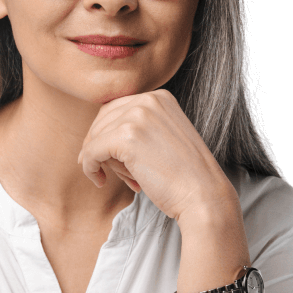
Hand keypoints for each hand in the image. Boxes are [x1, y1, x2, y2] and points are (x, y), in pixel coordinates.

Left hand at [77, 89, 234, 221]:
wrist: (203, 195)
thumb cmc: (184, 177)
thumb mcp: (164, 139)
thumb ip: (138, 129)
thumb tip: (93, 137)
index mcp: (159, 97)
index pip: (115, 109)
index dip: (104, 135)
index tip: (104, 157)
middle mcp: (148, 100)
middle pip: (102, 120)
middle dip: (100, 148)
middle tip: (109, 172)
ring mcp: (137, 116)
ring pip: (96, 137)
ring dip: (101, 161)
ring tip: (125, 179)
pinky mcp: (126, 138)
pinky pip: (91, 151)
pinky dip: (89, 168)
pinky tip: (100, 181)